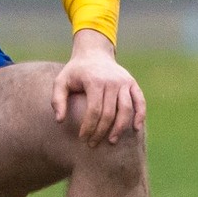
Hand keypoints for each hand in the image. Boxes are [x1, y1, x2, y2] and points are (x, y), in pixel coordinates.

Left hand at [50, 31, 145, 145]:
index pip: (94, 110)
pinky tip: (135, 128)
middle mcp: (111, 81)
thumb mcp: (61, 81)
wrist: (94, 53)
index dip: (89, 127)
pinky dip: (140, 115)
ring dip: (120, 128)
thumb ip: (57, 100)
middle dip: (101, 131)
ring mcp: (124, 82)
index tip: (83, 138)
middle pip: (110, 113)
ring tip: (111, 141)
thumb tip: (59, 120)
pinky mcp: (132, 83)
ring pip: (126, 109)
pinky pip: (140, 101)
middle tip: (93, 144)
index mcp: (94, 81)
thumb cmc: (75, 71)